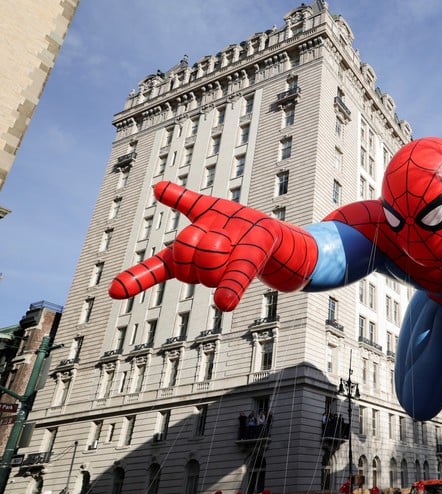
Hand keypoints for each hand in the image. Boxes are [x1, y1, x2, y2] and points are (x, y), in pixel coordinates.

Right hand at [109, 182, 316, 310]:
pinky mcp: (249, 264)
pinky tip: (223, 304)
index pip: (157, 267)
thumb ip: (184, 200)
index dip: (136, 278)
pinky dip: (229, 290)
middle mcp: (203, 268)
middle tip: (218, 235)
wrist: (275, 236)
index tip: (113, 291)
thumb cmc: (238, 225)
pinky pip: (234, 277)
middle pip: (184, 254)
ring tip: (233, 240)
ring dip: (216, 244)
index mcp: (190, 254)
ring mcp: (225, 270)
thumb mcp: (209, 208)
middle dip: (195, 242)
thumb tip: (158, 188)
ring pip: (206, 261)